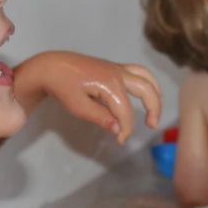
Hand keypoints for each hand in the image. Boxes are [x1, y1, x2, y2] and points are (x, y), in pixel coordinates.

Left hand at [15, 51, 162, 143]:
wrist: (51, 67)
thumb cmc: (63, 87)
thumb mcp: (78, 107)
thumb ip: (101, 118)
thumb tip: (119, 129)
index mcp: (110, 84)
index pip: (126, 111)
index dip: (127, 128)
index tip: (120, 140)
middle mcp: (118, 73)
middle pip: (146, 89)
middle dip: (154, 108)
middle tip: (151, 125)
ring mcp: (117, 68)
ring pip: (146, 76)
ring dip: (155, 93)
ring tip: (155, 110)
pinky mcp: (114, 67)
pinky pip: (138, 72)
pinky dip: (147, 83)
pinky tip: (144, 95)